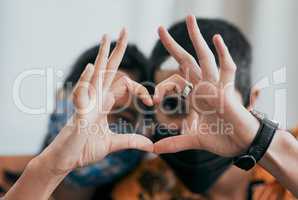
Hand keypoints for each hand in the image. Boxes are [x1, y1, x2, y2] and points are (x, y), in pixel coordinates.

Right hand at [39, 29, 152, 174]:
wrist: (67, 161)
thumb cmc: (85, 148)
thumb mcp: (113, 144)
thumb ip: (131, 141)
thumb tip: (150, 144)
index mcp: (104, 103)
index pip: (124, 84)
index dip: (139, 89)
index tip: (152, 102)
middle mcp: (96, 98)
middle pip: (108, 69)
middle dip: (116, 51)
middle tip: (123, 30)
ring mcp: (86, 104)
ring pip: (95, 75)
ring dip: (101, 56)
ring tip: (106, 37)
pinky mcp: (79, 114)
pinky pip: (82, 95)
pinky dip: (86, 81)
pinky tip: (92, 67)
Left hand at [153, 15, 259, 156]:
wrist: (242, 144)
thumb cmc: (223, 138)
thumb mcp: (193, 139)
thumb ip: (174, 142)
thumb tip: (154, 150)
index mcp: (194, 95)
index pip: (173, 81)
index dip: (160, 88)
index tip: (153, 101)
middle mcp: (203, 86)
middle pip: (186, 60)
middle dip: (172, 45)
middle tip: (159, 29)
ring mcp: (215, 85)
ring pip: (204, 57)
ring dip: (196, 38)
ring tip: (189, 18)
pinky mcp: (226, 90)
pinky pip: (227, 68)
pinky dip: (223, 53)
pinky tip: (216, 38)